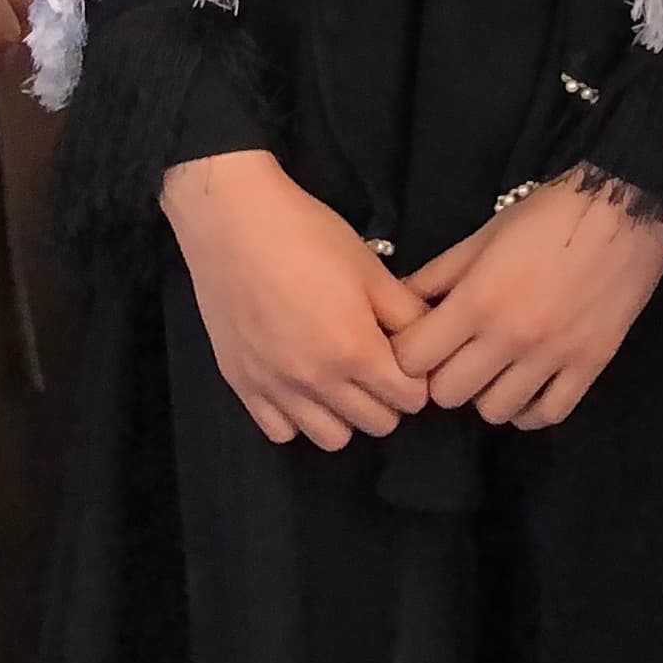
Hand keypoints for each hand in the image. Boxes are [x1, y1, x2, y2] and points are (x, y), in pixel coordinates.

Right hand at [163, 150, 433, 450]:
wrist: (234, 224)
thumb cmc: (308, 237)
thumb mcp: (371, 268)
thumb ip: (406, 313)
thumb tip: (428, 343)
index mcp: (356, 351)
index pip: (410, 400)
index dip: (418, 382)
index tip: (410, 362)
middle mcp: (317, 381)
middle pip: (376, 424)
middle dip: (388, 400)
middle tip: (381, 368)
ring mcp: (276, 388)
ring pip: (330, 439)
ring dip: (346, 416)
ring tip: (342, 381)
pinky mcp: (241, 386)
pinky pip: (280, 431)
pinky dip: (298, 418)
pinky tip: (302, 386)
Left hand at [387, 174, 662, 430]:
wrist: (626, 208)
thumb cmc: (548, 215)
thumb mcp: (483, 235)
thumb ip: (437, 274)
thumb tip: (400, 303)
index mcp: (477, 301)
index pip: (413, 359)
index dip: (409, 353)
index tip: (421, 342)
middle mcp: (510, 337)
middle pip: (448, 395)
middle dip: (443, 377)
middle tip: (457, 356)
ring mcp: (552, 356)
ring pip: (495, 412)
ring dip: (487, 393)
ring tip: (496, 370)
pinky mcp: (590, 365)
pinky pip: (548, 415)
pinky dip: (531, 409)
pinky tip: (529, 386)